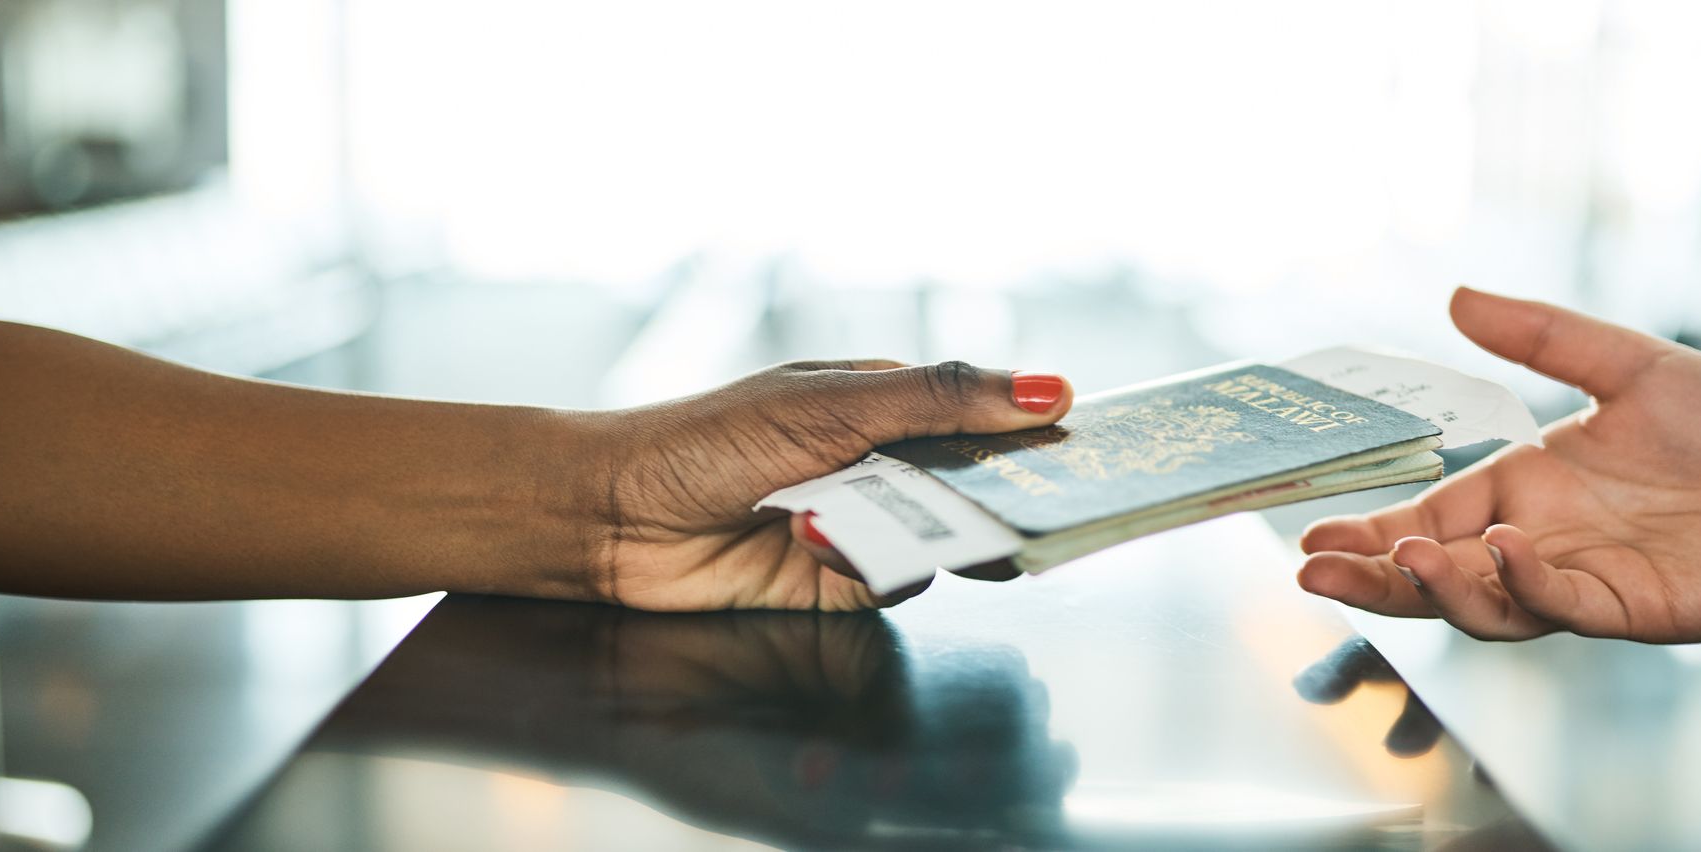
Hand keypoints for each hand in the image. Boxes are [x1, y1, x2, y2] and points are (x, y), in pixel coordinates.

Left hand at [589, 360, 1070, 611]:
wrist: (609, 519)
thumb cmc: (708, 440)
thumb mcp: (835, 403)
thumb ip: (943, 400)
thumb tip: (1050, 387)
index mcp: (887, 403)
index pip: (985, 416)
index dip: (1036, 432)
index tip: (1090, 448)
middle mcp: (883, 465)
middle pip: (978, 485)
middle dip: (1007, 498)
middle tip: (1043, 514)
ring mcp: (863, 526)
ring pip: (943, 539)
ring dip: (931, 536)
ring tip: (913, 529)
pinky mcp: (839, 585)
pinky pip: (894, 583)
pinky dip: (873, 567)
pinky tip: (815, 542)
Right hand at [1298, 287, 1700, 642]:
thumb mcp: (1629, 366)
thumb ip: (1543, 337)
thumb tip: (1457, 295)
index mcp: (1522, 490)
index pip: (1426, 520)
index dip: (1369, 532)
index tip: (1311, 535)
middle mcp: (1535, 543)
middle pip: (1434, 575)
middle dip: (1373, 577)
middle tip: (1316, 572)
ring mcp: (1576, 581)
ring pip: (1485, 603)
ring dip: (1439, 589)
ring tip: (1404, 559)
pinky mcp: (1627, 608)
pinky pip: (1562, 604)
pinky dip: (1527, 581)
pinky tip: (1507, 547)